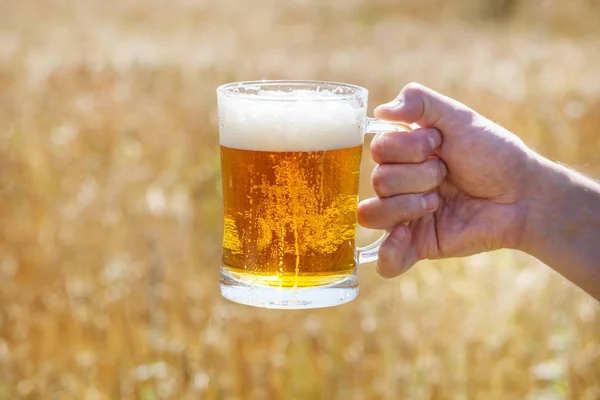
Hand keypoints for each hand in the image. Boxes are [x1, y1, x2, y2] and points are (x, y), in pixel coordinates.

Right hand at [358, 83, 535, 277]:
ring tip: (438, 203)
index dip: (408, 148)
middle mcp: (399, 185)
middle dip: (419, 176)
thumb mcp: (459, 117)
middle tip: (446, 175)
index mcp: (404, 156)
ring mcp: (405, 217)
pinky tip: (406, 236)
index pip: (378, 150)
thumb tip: (379, 111)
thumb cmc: (494, 154)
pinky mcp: (418, 246)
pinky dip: (388, 252)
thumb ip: (419, 101)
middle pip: (379, 181)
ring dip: (409, 206)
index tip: (439, 145)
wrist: (523, 194)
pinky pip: (386, 261)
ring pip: (373, 215)